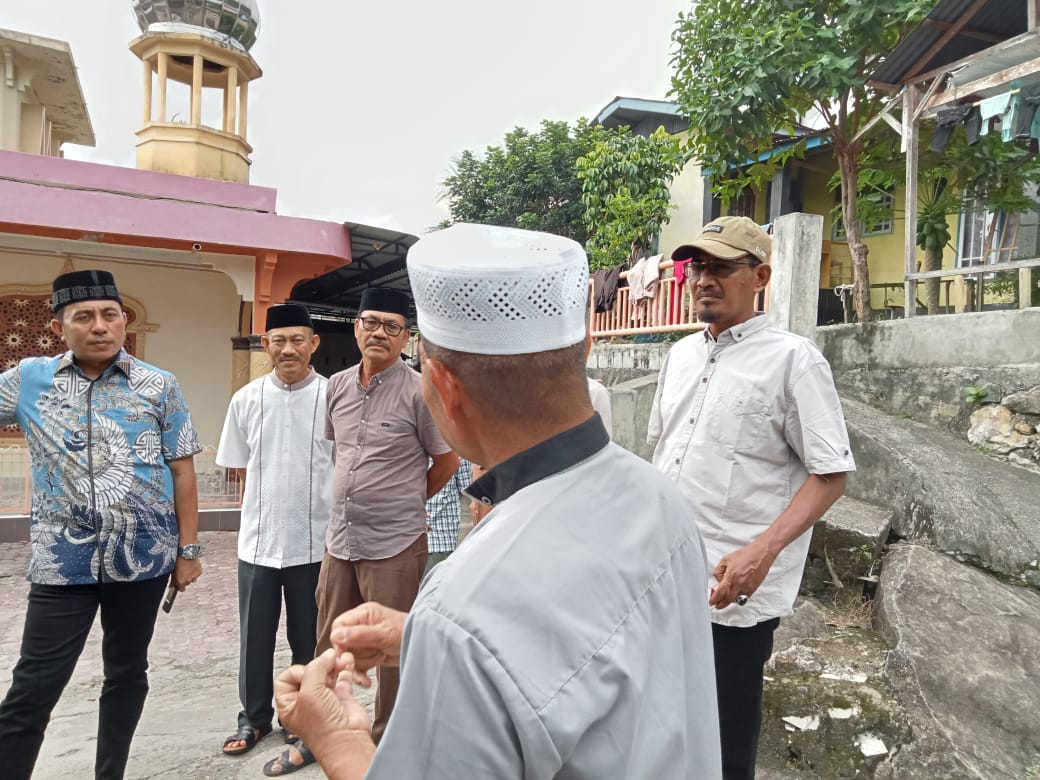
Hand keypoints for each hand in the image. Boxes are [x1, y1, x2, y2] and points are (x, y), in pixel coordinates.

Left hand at [172, 557, 201, 591]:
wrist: (186, 553)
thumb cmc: (179, 561)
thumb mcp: (173, 571)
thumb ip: (173, 580)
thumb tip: (171, 585)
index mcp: (181, 581)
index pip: (182, 590)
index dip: (180, 586)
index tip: (179, 584)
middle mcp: (189, 580)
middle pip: (187, 584)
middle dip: (185, 580)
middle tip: (182, 573)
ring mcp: (195, 576)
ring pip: (193, 579)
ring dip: (190, 576)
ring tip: (187, 569)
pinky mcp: (199, 571)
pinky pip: (196, 575)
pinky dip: (194, 572)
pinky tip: (191, 567)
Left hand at [275, 650, 372, 764]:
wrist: (347, 741)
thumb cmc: (323, 729)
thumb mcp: (310, 693)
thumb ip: (315, 669)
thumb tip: (326, 656)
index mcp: (290, 704)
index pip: (286, 678)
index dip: (297, 671)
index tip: (308, 671)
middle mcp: (306, 701)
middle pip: (308, 673)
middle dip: (319, 665)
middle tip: (327, 663)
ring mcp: (324, 699)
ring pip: (326, 673)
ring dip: (333, 664)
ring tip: (338, 662)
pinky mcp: (341, 697)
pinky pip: (342, 677)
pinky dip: (345, 668)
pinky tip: (347, 662)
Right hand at [329, 602, 406, 686]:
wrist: (426, 645)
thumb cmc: (409, 632)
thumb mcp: (384, 634)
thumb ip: (360, 635)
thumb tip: (335, 636)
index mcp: (364, 614)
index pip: (339, 626)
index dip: (340, 643)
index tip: (347, 654)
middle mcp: (362, 625)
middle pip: (343, 644)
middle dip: (353, 657)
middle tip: (363, 661)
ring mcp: (366, 640)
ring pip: (351, 657)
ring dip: (361, 665)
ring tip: (375, 664)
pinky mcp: (371, 653)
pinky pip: (358, 665)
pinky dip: (361, 674)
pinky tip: (367, 682)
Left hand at [709, 540, 774, 608]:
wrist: (761, 555)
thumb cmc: (746, 555)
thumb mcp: (726, 560)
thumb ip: (719, 571)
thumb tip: (717, 581)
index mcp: (731, 576)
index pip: (720, 593)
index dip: (714, 599)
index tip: (711, 602)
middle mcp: (739, 584)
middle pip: (728, 600)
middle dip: (721, 604)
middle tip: (717, 605)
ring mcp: (747, 588)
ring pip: (736, 600)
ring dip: (729, 601)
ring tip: (726, 597)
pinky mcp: (753, 589)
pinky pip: (744, 597)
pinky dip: (738, 597)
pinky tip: (736, 592)